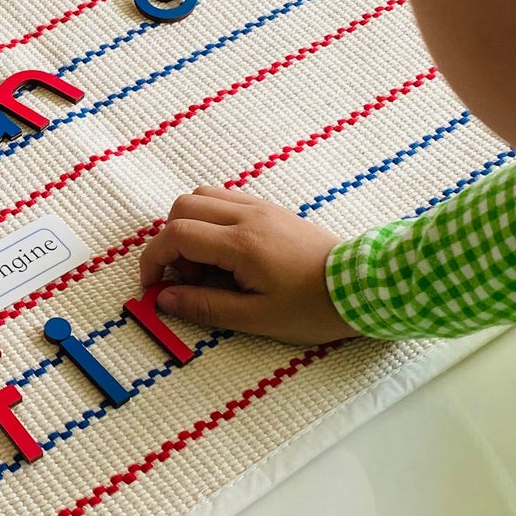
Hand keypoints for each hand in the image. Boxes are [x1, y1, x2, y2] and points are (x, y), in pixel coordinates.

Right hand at [137, 187, 358, 343]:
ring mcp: (262, 208)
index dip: (154, 259)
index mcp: (241, 244)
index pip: (177, 234)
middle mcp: (248, 216)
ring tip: (207, 266)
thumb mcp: (257, 319)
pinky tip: (226, 254)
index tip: (154, 287)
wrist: (361, 287)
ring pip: (204, 197)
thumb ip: (206, 306)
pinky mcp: (272, 210)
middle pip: (184, 206)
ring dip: (190, 227)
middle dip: (170, 242)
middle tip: (186, 278)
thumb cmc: (313, 308)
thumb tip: (165, 299)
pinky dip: (212, 221)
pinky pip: (227, 201)